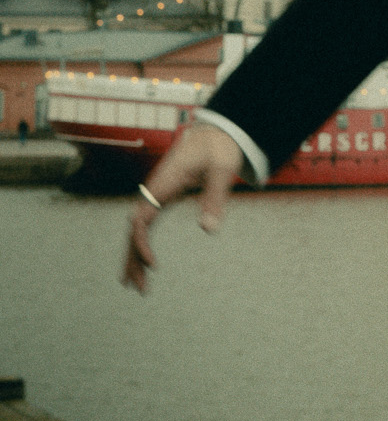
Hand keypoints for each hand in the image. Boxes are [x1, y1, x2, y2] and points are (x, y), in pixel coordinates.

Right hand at [121, 124, 243, 294]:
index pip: (141, 218)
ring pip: (136, 229)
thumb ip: (215, 197)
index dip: (141, 243)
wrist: (215, 130)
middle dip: (133, 258)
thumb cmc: (218, 147)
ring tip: (137, 286)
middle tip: (139, 289)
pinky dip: (141, 244)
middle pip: (133, 228)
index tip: (153, 265)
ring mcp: (156, 194)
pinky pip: (145, 224)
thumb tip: (209, 231)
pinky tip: (144, 263)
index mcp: (164, 183)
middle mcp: (154, 190)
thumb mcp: (223, 169)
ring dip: (134, 255)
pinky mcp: (162, 197)